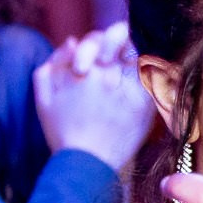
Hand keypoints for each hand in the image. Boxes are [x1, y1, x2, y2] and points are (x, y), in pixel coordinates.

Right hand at [33, 23, 155, 169]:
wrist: (85, 165)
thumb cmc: (62, 132)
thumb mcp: (44, 96)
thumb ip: (54, 63)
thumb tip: (72, 41)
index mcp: (84, 69)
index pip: (100, 37)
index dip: (99, 43)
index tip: (96, 62)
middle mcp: (108, 74)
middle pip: (123, 37)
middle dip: (118, 41)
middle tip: (112, 60)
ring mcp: (129, 87)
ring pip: (142, 52)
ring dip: (137, 54)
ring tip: (132, 69)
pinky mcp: (146, 103)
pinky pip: (158, 75)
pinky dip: (157, 70)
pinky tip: (153, 76)